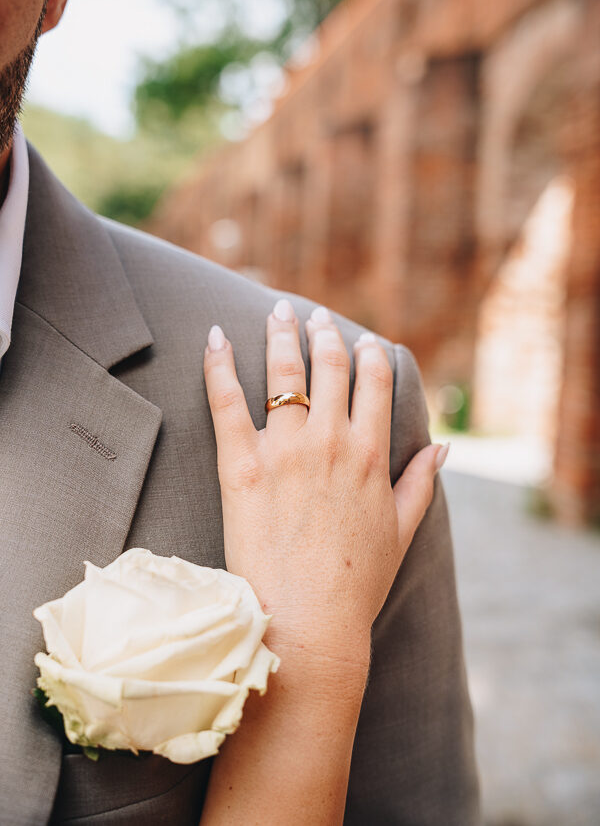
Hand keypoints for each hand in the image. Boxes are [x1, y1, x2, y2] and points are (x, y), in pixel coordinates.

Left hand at [203, 299, 447, 671]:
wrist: (309, 624)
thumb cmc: (357, 583)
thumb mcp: (401, 530)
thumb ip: (421, 482)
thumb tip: (443, 447)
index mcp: (370, 454)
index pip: (374, 383)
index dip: (369, 354)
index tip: (362, 339)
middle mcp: (331, 442)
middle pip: (330, 367)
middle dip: (324, 333)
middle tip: (314, 315)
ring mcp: (285, 451)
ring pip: (284, 373)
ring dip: (282, 335)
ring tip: (277, 311)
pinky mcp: (242, 467)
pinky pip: (226, 403)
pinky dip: (219, 366)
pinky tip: (215, 338)